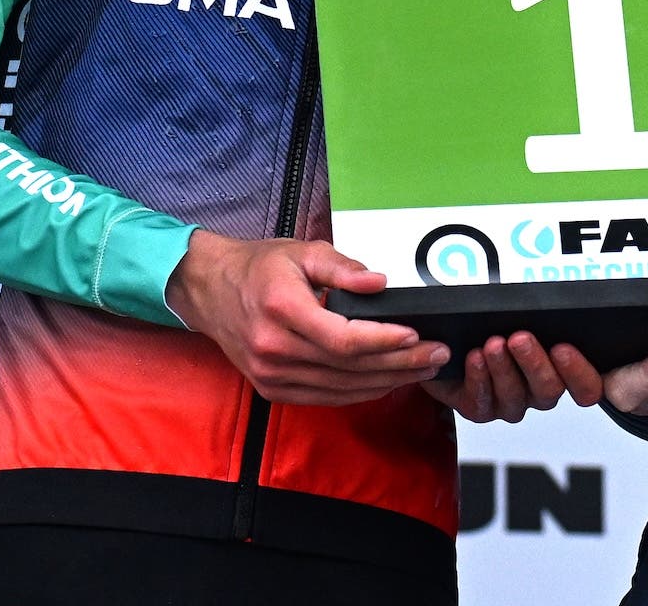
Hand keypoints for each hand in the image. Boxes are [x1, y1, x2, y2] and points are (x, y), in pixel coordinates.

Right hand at [165, 229, 448, 405]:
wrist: (209, 289)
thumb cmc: (257, 268)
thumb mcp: (302, 251)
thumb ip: (343, 267)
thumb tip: (380, 283)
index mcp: (282, 309)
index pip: (344, 338)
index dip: (384, 341)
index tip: (417, 335)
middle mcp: (274, 348)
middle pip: (349, 367)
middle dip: (400, 362)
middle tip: (437, 354)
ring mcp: (271, 374)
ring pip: (342, 387)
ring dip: (387, 380)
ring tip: (423, 369)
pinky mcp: (273, 388)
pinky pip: (326, 397)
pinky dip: (360, 391)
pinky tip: (387, 380)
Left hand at [425, 332, 604, 422]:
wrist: (453, 343)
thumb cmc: (493, 326)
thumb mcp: (522, 314)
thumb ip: (540, 315)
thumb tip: (551, 304)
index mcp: (560, 370)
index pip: (585, 385)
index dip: (579, 373)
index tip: (563, 348)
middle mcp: (538, 390)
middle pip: (550, 390)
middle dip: (534, 363)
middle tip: (520, 338)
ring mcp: (511, 402)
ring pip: (515, 396)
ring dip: (503, 368)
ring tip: (492, 345)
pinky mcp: (481, 408)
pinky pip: (482, 402)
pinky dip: (479, 378)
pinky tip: (475, 358)